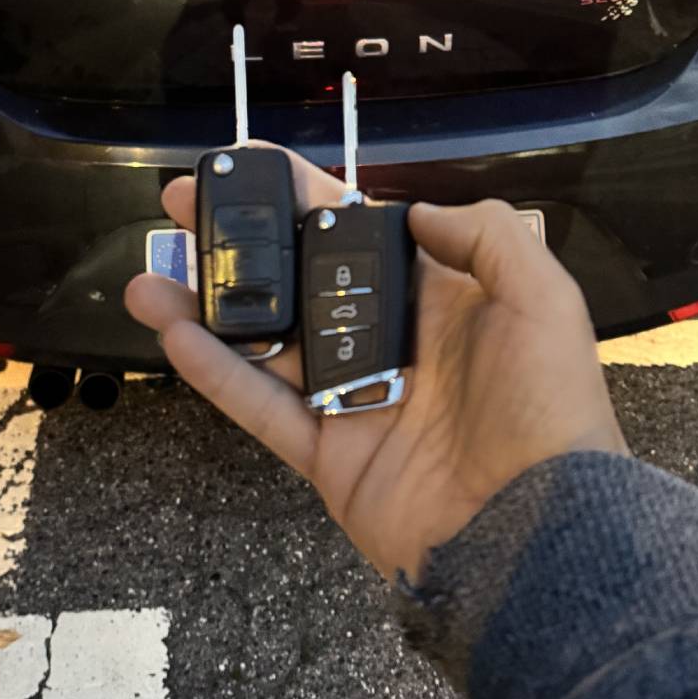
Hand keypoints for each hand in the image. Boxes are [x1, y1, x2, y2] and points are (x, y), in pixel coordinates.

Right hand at [125, 148, 626, 582]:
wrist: (538, 534)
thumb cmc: (547, 409)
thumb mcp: (541, 297)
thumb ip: (483, 235)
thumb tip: (414, 208)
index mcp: (438, 298)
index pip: (358, 229)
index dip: (303, 194)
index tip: (251, 164)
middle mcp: (389, 340)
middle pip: (297, 277)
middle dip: (240, 240)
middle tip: (185, 205)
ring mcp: (351, 398)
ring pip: (265, 340)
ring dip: (207, 305)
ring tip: (150, 275)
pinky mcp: (327, 454)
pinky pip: (259, 406)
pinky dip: (215, 371)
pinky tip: (173, 332)